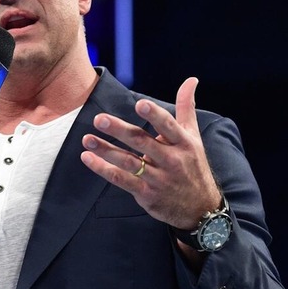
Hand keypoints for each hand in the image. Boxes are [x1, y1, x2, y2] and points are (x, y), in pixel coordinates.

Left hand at [80, 77, 221, 229]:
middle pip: (142, 142)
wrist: (201, 208)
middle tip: (99, 119)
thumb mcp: (193, 136)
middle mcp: (171, 160)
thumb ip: (186, 107)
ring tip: (86, 139)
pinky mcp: (146, 193)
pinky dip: (103, 169)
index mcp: (183, 143)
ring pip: (128, 162)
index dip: (155, 115)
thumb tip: (191, 79)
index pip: (168, 126)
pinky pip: (121, 180)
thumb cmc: (193, 165)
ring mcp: (158, 178)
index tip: (140, 104)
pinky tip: (88, 158)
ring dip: (105, 150)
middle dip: (119, 130)